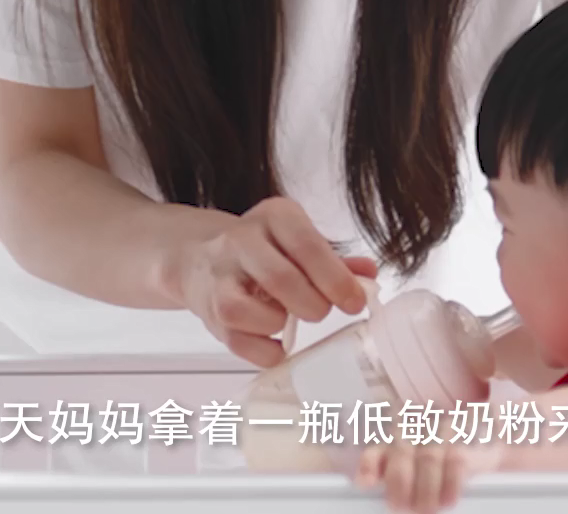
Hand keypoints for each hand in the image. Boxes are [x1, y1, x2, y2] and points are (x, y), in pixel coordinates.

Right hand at [168, 196, 377, 366]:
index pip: (308, 245)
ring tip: (289, 320)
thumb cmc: (261, 251)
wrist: (199, 256)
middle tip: (322, 312)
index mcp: (274, 216)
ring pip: (246, 310)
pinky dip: (264, 351)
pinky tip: (277, 344)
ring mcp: (219, 276)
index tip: (355, 302)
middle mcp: (240, 240)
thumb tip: (368, 276)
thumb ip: (334, 260)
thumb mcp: (298, 241)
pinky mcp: (207, 311)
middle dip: (312, 305)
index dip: (336, 279)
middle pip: (281, 279)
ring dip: (279, 324)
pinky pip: (236, 340)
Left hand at [354, 438, 501, 512]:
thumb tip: (369, 486)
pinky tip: (448, 500)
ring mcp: (440, 431)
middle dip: (400, 482)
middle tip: (399, 507)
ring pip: (429, 458)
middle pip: (402, 453)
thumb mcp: (411, 461)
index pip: (376, 449)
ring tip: (424, 509)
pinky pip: (456, 460)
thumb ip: (389, 470)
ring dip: (425, 488)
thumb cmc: (439, 454)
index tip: (365, 483)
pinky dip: (451, 482)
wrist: (482, 433)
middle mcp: (415, 430)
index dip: (369, 465)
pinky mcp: (465, 438)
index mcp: (395, 437)